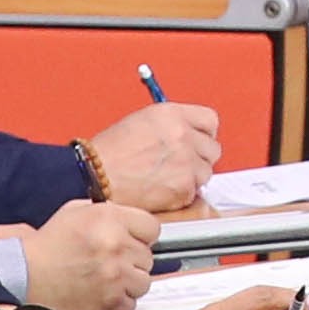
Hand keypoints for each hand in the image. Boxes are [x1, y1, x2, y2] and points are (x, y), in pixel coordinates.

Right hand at [1, 195, 158, 309]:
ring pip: (144, 281)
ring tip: (106, 278)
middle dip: (132, 259)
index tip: (132, 241)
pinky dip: (119, 301)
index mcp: (108, 219)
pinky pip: (132, 303)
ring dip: (129, 282)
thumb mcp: (74, 212)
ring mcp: (115, 276)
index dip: (141, 236)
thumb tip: (128, 219)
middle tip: (110, 261)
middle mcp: (115, 246)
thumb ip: (106, 212)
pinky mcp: (111, 302)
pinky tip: (101, 292)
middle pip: (148, 256)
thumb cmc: (46, 247)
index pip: (152, 228)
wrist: (25, 277)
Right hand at [84, 101, 219, 214]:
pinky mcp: (184, 187)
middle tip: (179, 164)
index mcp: (172, 115)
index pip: (209, 120)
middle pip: (212, 148)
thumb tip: (188, 134)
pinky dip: (182, 195)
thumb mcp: (141, 122)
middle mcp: (182, 135)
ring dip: (191, 178)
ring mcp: (186, 162)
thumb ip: (170, 125)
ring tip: (166, 178)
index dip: (204, 133)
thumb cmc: (109, 152)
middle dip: (199, 157)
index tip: (198, 140)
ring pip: (206, 173)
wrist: (96, 177)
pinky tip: (162, 189)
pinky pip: (195, 193)